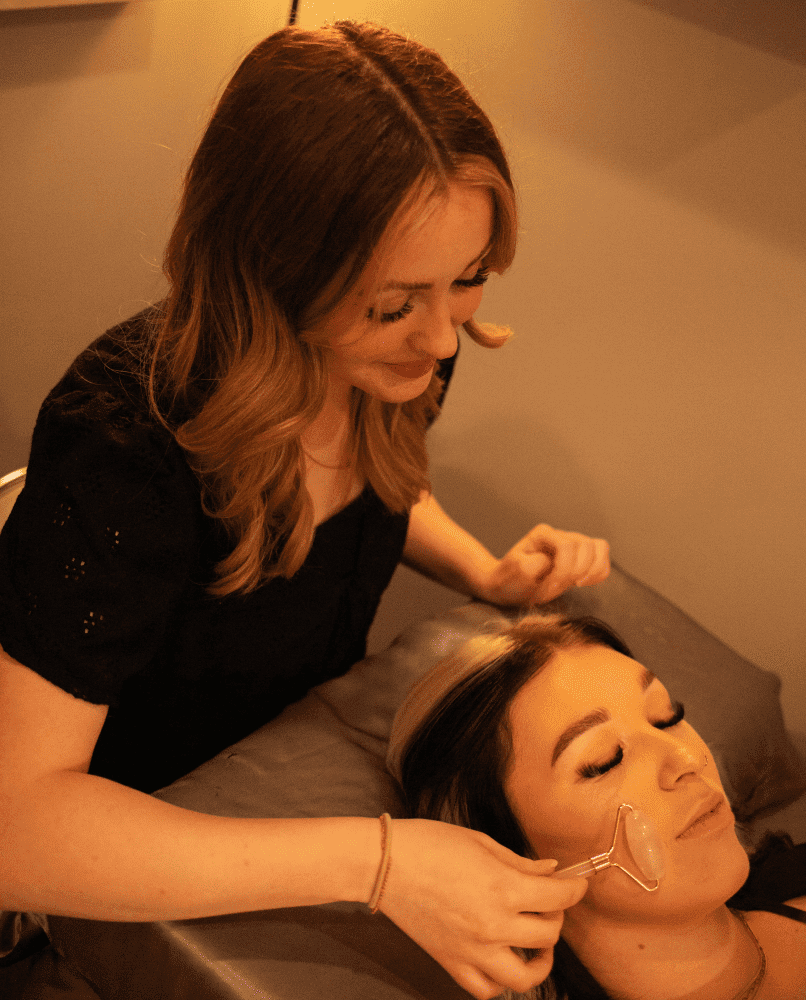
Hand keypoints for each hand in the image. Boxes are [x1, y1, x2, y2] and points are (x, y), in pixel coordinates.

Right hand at [378, 818, 586, 999]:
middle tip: (548, 902)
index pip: (557, 896)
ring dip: (540, 962)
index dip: (574, 889)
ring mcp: (473, 950)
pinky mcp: (452, 963)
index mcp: (503, 888)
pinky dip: (501, 980)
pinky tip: (503, 958)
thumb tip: (551, 872)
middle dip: (556, 916)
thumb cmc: (431, 843)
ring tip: (537, 944)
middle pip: (548, 934)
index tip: (577, 884)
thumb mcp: (481, 842)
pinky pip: (487, 989)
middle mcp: (494, 925)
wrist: (385, 864)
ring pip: (524, 977)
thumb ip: (520, 861)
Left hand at [481, 524, 609, 606]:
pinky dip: (598, 573)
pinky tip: (582, 583)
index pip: (566, 547)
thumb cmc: (511, 579)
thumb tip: (554, 561)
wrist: (508, 585)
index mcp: (542, 534)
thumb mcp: (516, 572)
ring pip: (600, 548)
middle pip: (586, 546)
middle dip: (575, 573)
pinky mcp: (581, 556)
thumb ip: (535, 564)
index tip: (548, 589)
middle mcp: (560, 534)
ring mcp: (573, 543)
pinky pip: (602, 559)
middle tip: (557, 589)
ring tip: (574, 585)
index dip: (562, 572)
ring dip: (590, 572)